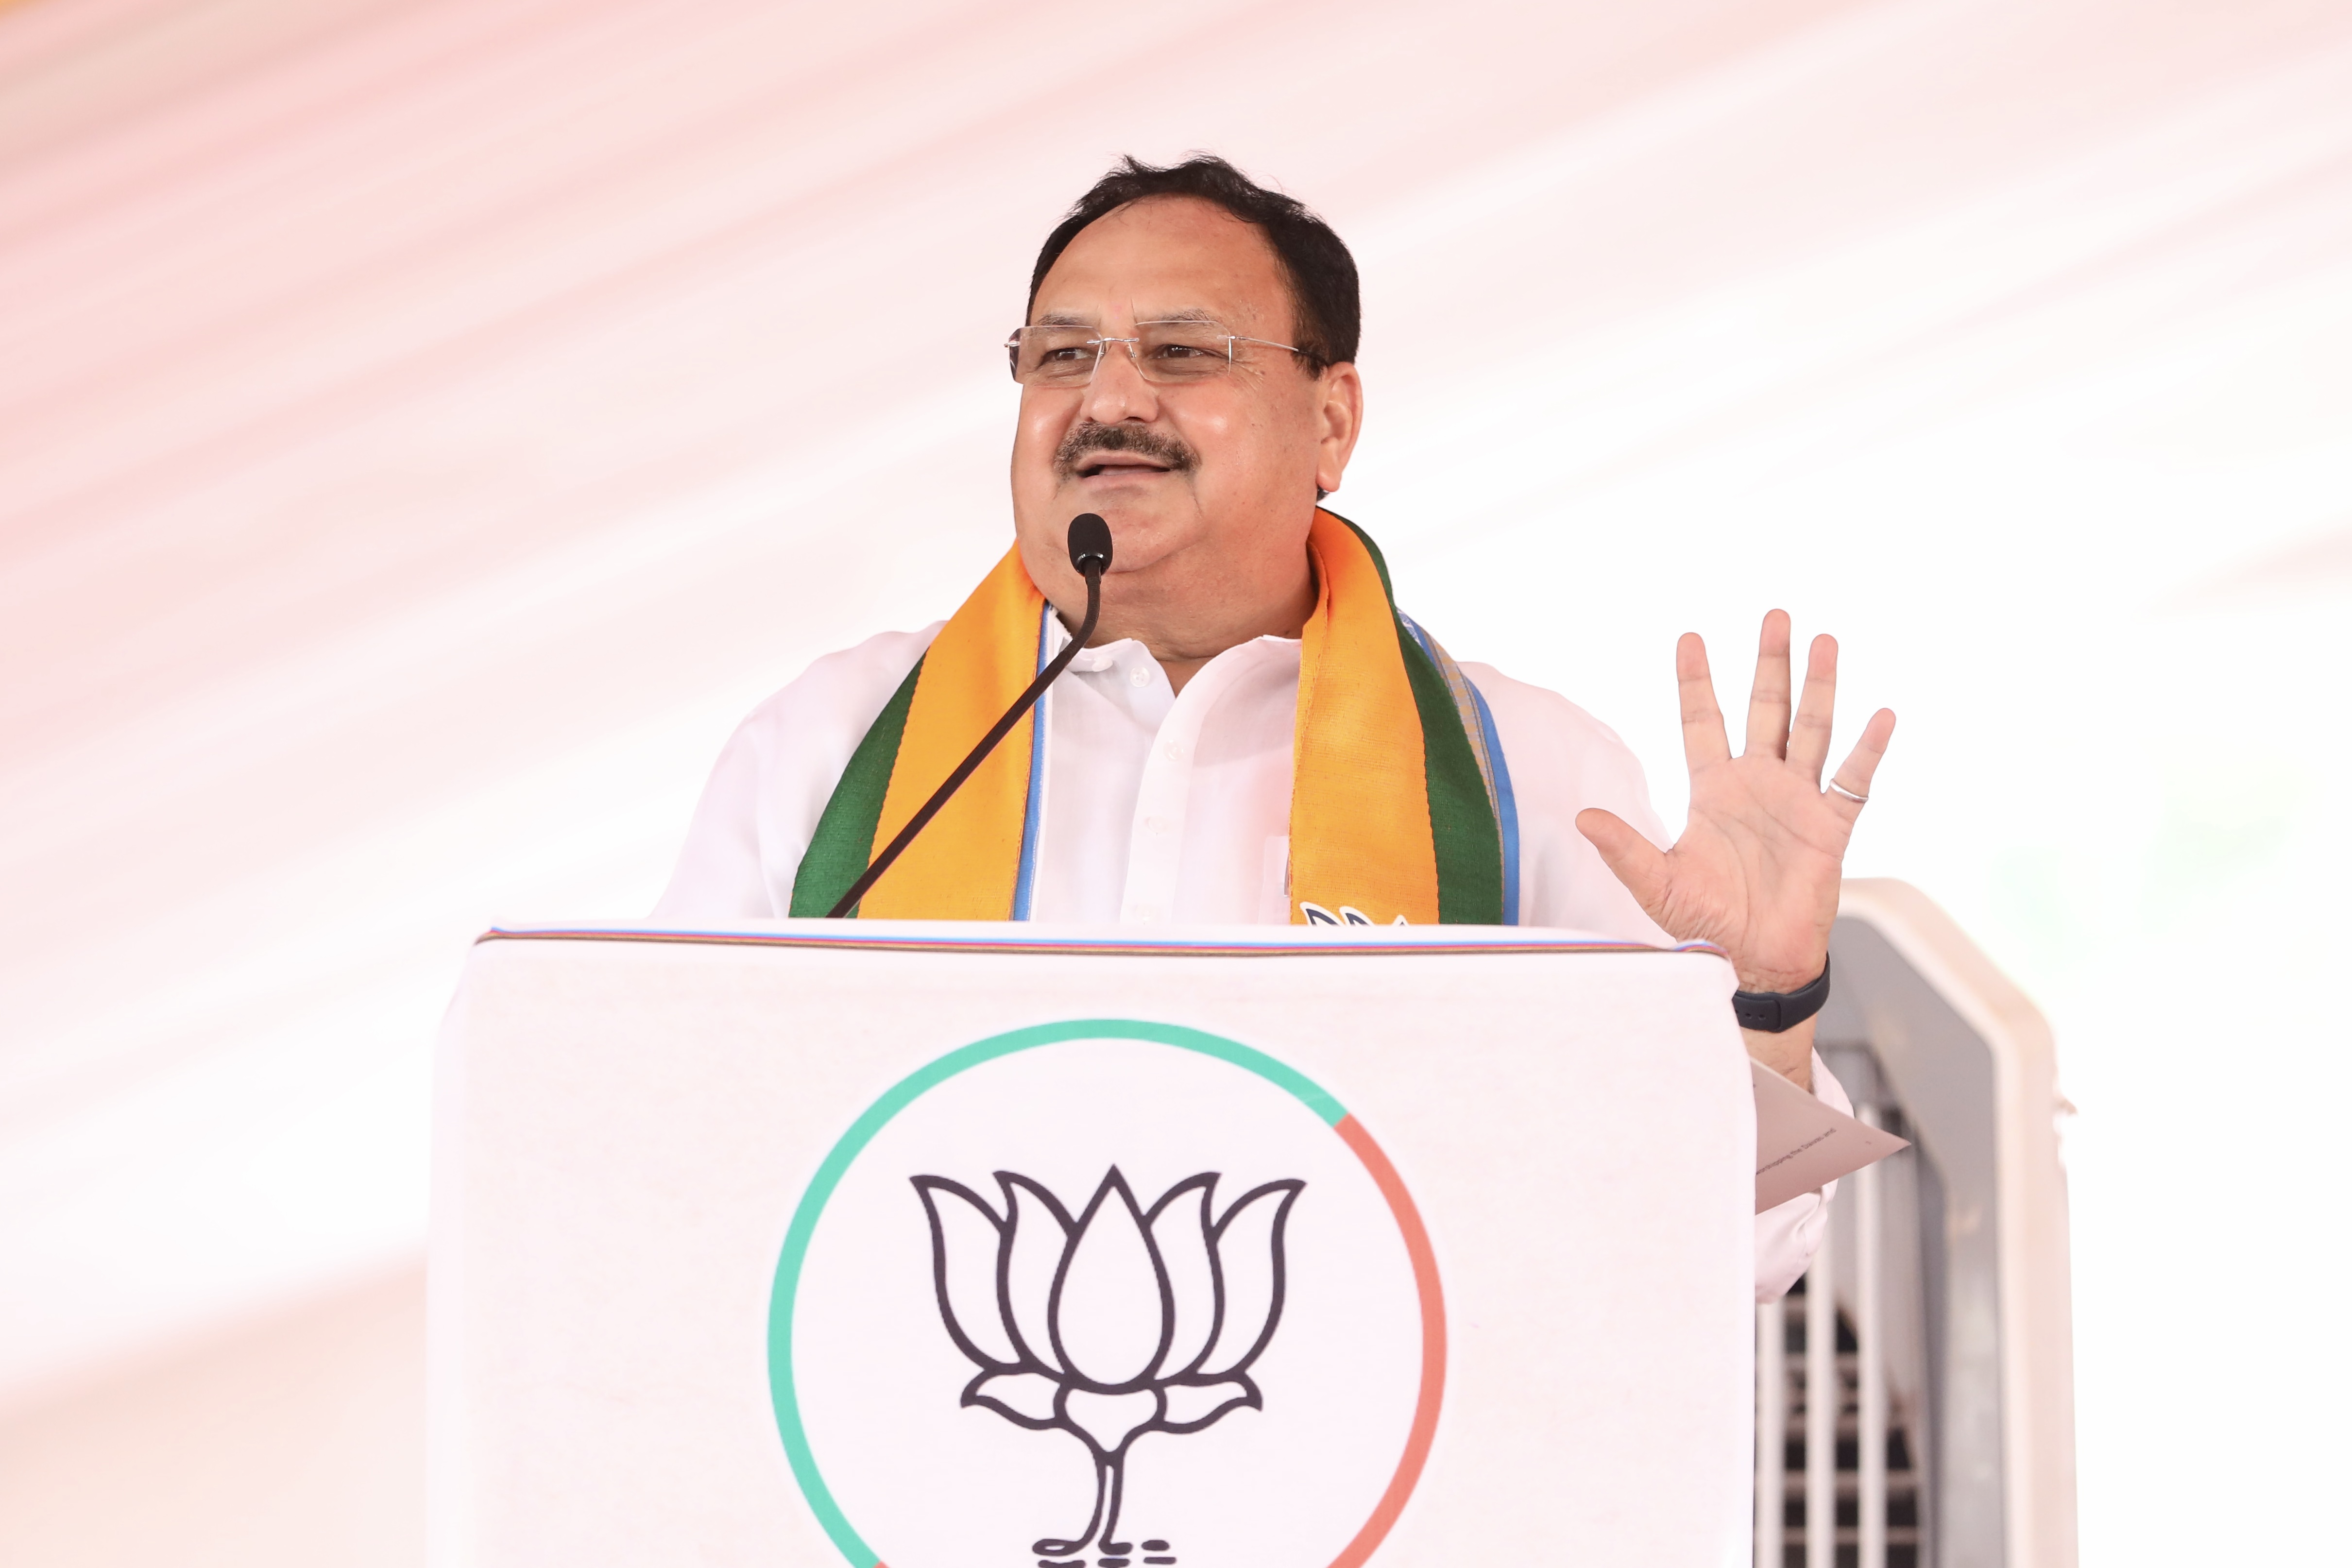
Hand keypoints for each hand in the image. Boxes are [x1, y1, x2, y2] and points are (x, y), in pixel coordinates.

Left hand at [1577, 609, 1894, 1007]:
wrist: (1752, 960)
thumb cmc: (1706, 923)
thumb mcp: (1657, 883)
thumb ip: (1623, 849)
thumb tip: (1581, 818)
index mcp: (1713, 791)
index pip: (1702, 721)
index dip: (1696, 681)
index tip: (1690, 636)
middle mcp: (1757, 785)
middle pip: (1764, 710)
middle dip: (1770, 663)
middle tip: (1774, 615)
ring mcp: (1797, 801)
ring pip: (1811, 730)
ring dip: (1820, 686)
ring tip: (1824, 640)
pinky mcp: (1830, 828)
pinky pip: (1853, 781)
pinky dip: (1867, 749)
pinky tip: (1881, 714)